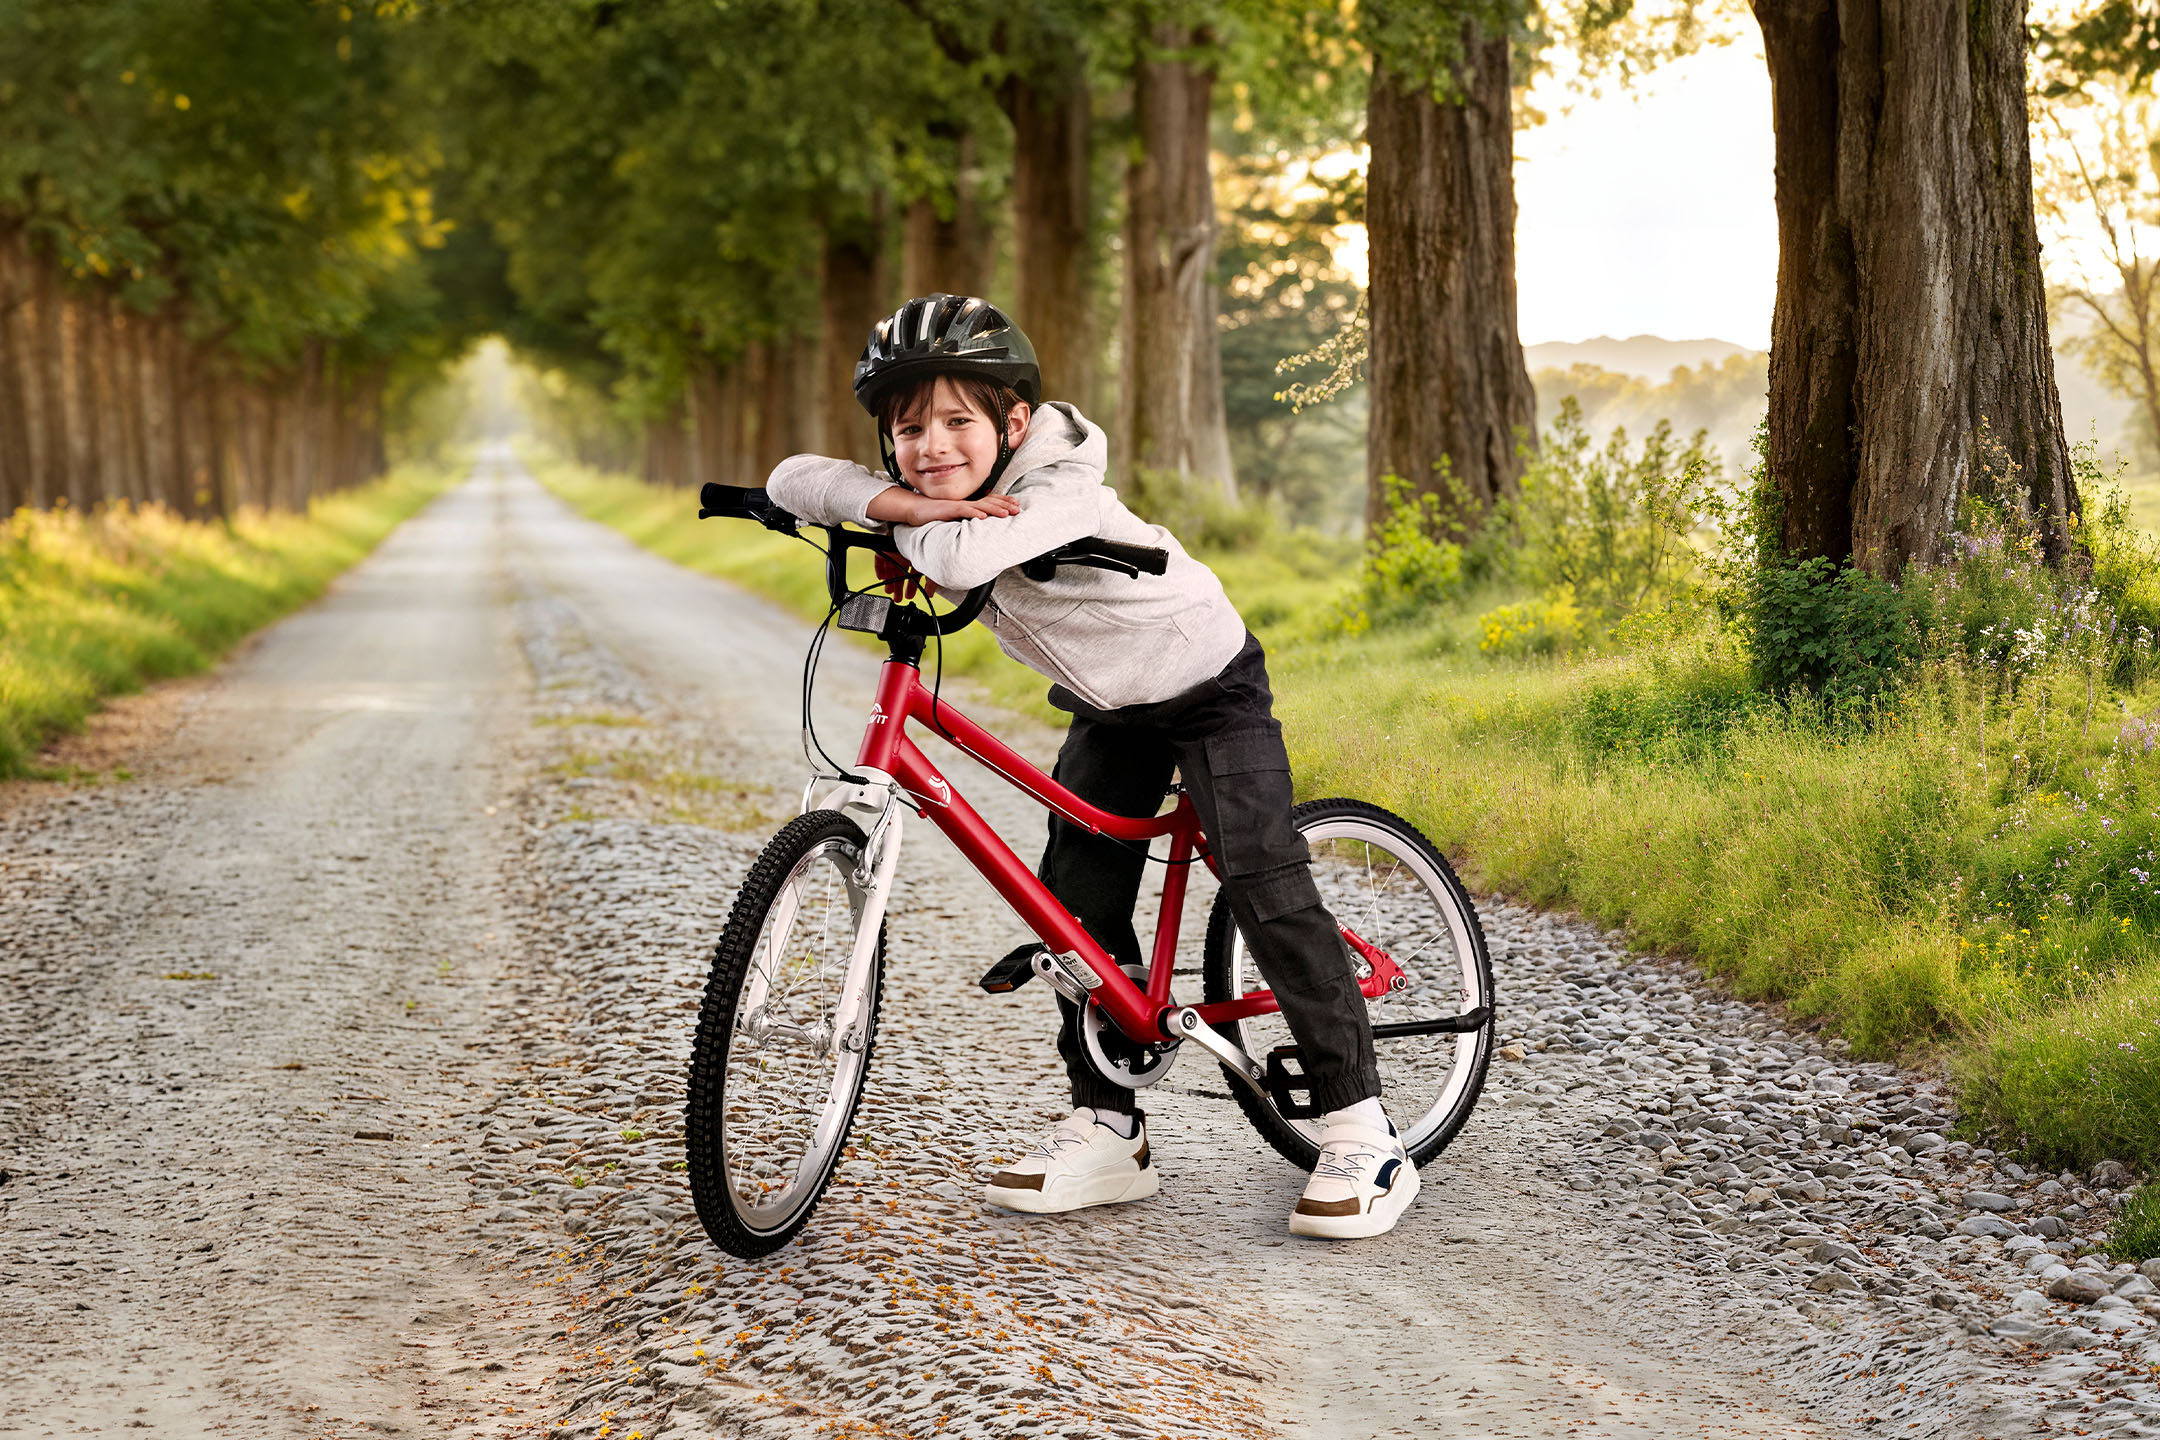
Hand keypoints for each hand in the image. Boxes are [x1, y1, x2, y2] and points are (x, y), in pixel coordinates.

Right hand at [865, 487, 1020, 526]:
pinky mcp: (949, 509)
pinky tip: (983, 516)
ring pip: (980, 505)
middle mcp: (966, 503)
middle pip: (990, 501)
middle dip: (1005, 504)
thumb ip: (967, 521)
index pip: (990, 502)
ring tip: (1007, 513)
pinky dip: (974, 512)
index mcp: (969, 505)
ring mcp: (958, 505)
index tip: (1016, 506)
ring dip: (995, 509)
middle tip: (1018, 508)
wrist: (916, 510)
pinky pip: (963, 510)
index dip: (1004, 503)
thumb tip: (980, 527)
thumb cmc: (934, 515)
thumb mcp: (955, 519)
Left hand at [874, 550, 936, 601]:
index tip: (909, 596)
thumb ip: (931, 583)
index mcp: (917, 559)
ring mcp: (896, 552)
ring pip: (891, 569)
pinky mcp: (886, 548)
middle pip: (901, 574)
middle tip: (898, 598)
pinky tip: (882, 578)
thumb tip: (930, 594)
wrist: (916, 538)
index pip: (913, 575)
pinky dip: (880, 569)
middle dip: (899, 587)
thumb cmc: (926, 550)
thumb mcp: (930, 570)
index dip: (911, 586)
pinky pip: (880, 560)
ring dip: (889, 581)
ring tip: (889, 592)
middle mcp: (906, 556)